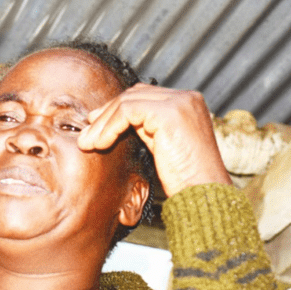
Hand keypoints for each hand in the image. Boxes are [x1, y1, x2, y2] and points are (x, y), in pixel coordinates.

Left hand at [78, 83, 230, 196]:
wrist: (203, 194)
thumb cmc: (185, 179)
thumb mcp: (163, 146)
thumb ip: (147, 129)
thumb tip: (116, 123)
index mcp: (188, 103)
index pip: (145, 95)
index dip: (117, 109)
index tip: (96, 126)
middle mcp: (186, 97)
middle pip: (134, 94)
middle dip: (106, 113)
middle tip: (87, 133)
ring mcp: (179, 102)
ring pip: (127, 102)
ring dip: (103, 123)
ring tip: (88, 143)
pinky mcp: (168, 113)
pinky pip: (127, 112)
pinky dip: (109, 127)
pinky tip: (100, 144)